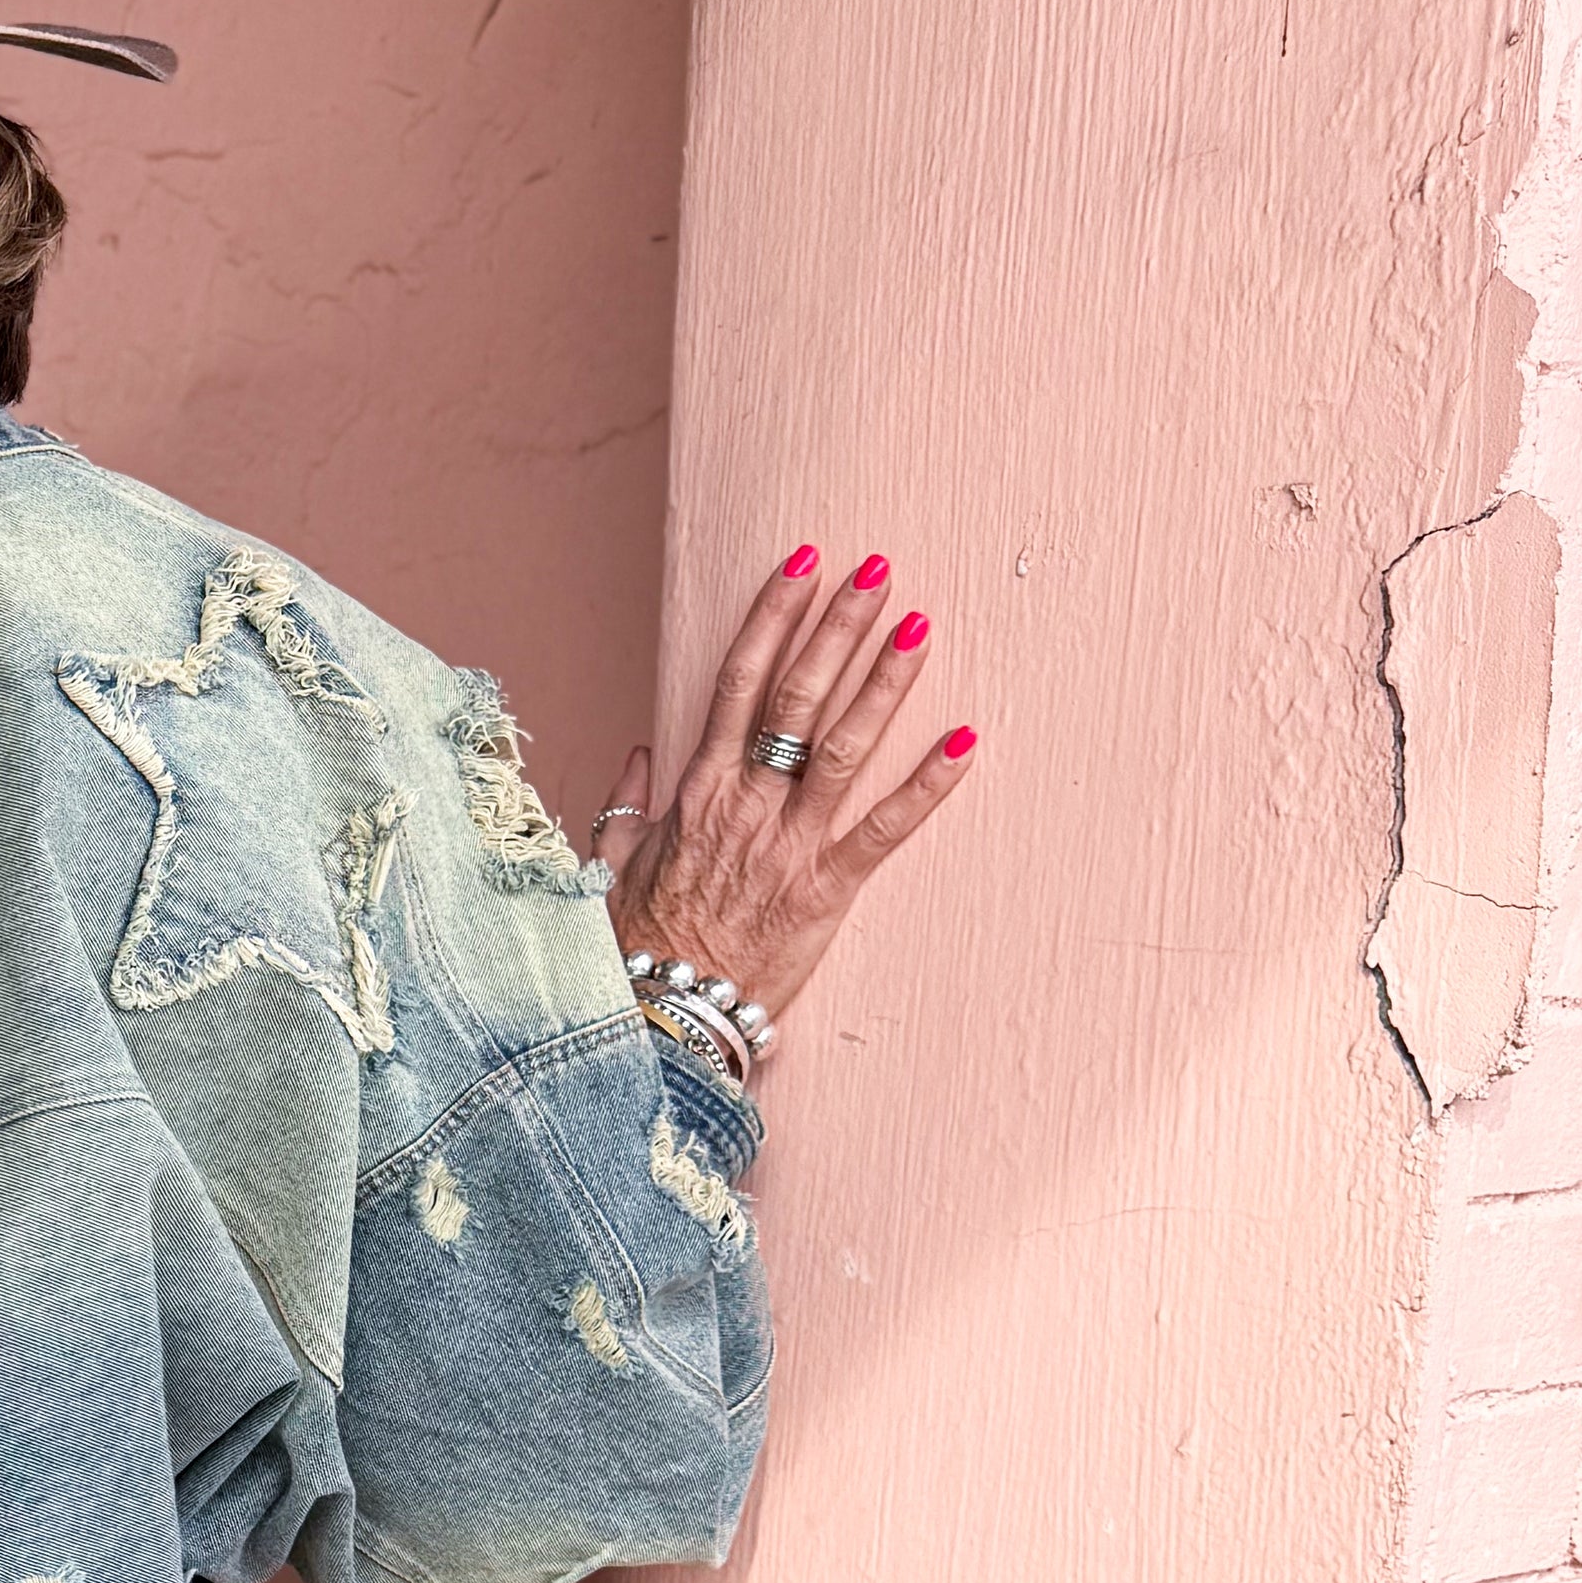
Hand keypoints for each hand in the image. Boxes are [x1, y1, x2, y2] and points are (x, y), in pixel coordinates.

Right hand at [597, 543, 977, 1026]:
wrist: (657, 1018)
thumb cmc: (634, 944)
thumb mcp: (613, 863)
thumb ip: (630, 804)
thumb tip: (640, 755)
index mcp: (698, 788)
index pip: (739, 679)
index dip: (775, 616)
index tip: (803, 564)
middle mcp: (746, 802)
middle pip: (798, 694)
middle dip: (839, 626)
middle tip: (878, 570)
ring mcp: (788, 843)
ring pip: (844, 744)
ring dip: (885, 681)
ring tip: (921, 625)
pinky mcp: (826, 890)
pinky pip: (885, 828)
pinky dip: (929, 784)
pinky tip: (967, 739)